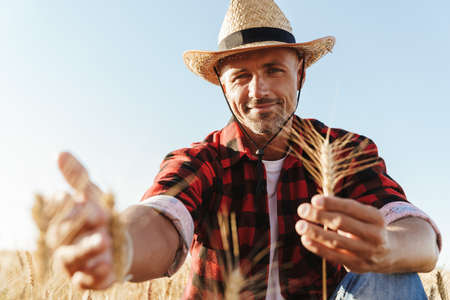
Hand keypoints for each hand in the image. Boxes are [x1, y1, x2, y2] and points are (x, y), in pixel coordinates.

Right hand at [47, 152, 115, 288]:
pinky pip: (86, 280)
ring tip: (104, 242)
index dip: (66, 206)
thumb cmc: (99, 216)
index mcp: (64, 220)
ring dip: (86, 250)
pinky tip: (106, 266)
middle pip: (63, 237)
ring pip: (72, 258)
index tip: (70, 196)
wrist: (117, 242)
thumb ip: (76, 176)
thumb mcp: (92, 194)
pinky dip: (94, 275)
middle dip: (77, 226)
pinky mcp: (87, 278)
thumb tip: (60, 153)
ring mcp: (74, 262)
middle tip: (97, 217)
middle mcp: (64, 243)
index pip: (59, 213)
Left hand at [295, 195, 393, 272]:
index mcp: (376, 218)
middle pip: (342, 223)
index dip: (332, 203)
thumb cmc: (366, 226)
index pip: (351, 208)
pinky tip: (305, 239)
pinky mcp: (357, 266)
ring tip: (300, 225)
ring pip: (336, 242)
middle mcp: (375, 236)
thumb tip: (314, 204)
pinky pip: (334, 257)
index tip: (314, 199)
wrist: (389, 253)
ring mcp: (367, 253)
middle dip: (320, 216)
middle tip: (302, 209)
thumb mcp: (362, 214)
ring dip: (315, 233)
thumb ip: (341, 209)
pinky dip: (317, 248)